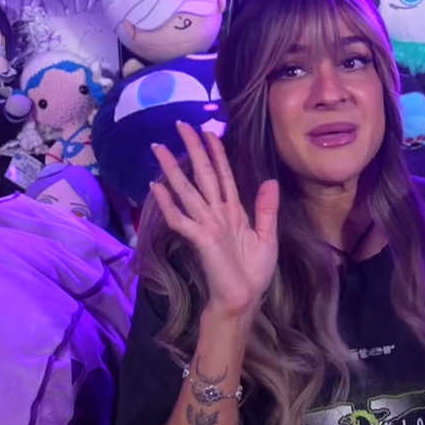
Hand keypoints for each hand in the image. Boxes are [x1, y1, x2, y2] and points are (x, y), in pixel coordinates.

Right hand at [150, 120, 279, 318]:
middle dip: (193, 150)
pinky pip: (180, 219)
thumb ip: (266, 209)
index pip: (223, 175)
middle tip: (180, 125)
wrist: (244, 299)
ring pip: (187, 191)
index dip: (217, 154)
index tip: (209, 132)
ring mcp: (205, 225)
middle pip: (202, 175)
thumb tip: (268, 180)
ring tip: (160, 149)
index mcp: (233, 211)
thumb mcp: (267, 236)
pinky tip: (156, 187)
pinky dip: (168, 203)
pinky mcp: (199, 239)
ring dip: (173, 170)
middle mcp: (216, 213)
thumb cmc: (253, 272)